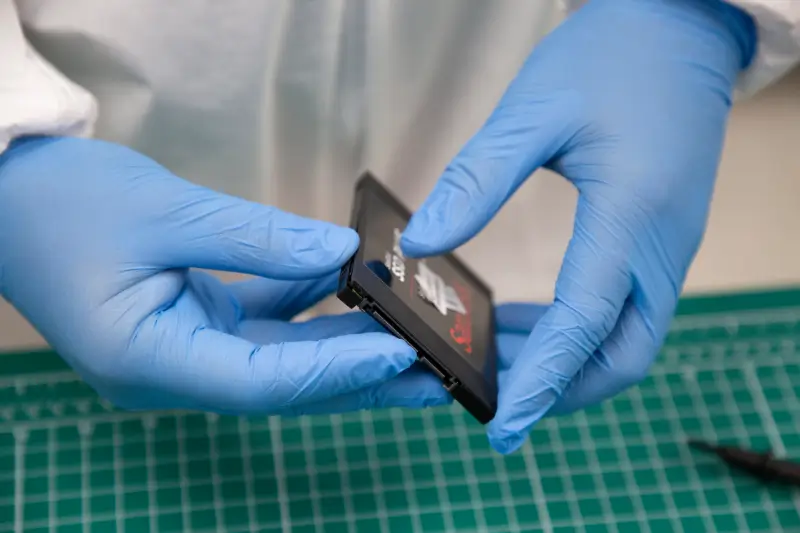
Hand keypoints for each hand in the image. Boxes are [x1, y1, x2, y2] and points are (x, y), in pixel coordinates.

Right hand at [0, 136, 450, 414]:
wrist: (10, 195)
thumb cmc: (65, 204)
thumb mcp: (166, 211)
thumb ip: (260, 238)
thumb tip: (341, 255)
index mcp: (148, 359)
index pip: (262, 382)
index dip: (334, 372)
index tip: (399, 353)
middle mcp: (170, 369)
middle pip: (281, 384)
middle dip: (357, 377)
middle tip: (429, 372)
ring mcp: (182, 349)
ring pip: (277, 359)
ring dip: (339, 347)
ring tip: (407, 338)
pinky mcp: (191, 323)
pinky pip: (260, 324)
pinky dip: (303, 307)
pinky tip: (343, 286)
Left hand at [401, 0, 755, 452]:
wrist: (679, 26)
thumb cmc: (612, 58)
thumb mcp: (534, 112)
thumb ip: (476, 182)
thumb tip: (419, 245)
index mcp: (631, 218)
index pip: (583, 326)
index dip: (541, 382)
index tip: (501, 427)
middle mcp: (661, 247)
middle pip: (624, 355)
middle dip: (566, 389)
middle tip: (501, 399)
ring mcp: (669, 245)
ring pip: (629, 337)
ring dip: (573, 362)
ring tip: (505, 361)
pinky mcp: (662, 235)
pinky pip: (626, 305)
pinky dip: (582, 328)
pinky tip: (534, 318)